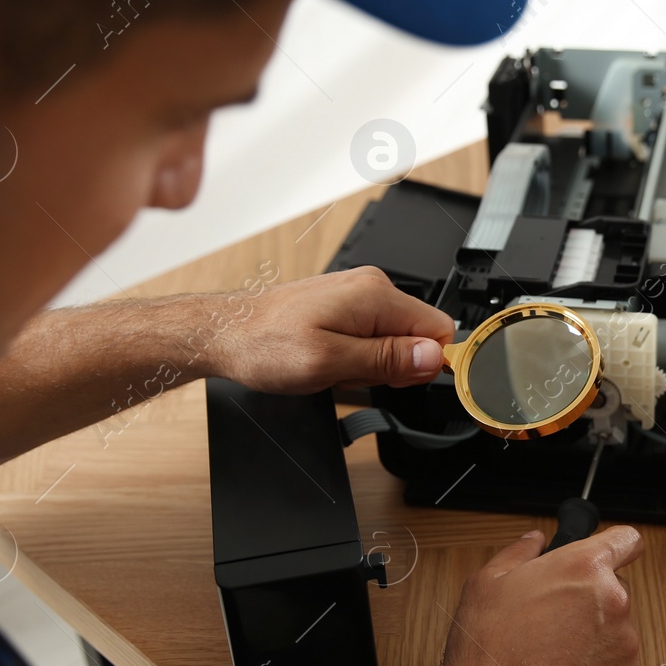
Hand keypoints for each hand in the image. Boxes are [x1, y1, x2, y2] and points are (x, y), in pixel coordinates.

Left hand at [208, 266, 453, 392]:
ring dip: (369, 364)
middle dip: (390, 366)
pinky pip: (372, 336)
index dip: (423, 364)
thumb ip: (386, 359)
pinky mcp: (346, 305)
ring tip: (332, 364)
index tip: (391, 377)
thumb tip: (432, 356)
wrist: (225, 333)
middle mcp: (371, 287)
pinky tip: (328, 357)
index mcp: (375, 296)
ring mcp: (358, 294)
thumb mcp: (330, 363)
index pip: (439, 330)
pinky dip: (354, 355)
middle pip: (417, 337)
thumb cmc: (265, 345)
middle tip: (348, 371)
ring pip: (394, 340)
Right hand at [436, 525, 644, 665]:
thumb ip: (520, 552)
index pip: (627, 540)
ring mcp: (625, 643)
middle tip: (555, 613)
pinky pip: (617, 660)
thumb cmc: (489, 648)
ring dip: (594, 632)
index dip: (615, 546)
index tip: (606, 554)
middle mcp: (614, 601)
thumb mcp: (488, 581)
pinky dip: (598, 664)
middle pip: (616, 587)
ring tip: (552, 649)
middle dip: (591, 596)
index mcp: (585, 568)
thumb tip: (535, 541)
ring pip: (616, 626)